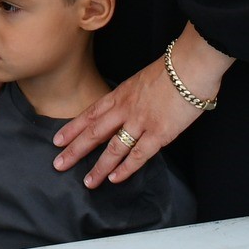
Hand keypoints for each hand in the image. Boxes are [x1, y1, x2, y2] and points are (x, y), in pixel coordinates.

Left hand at [51, 61, 204, 188]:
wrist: (190, 66)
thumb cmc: (171, 70)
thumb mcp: (141, 80)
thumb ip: (131, 97)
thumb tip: (127, 109)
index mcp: (120, 94)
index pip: (90, 114)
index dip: (73, 128)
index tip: (57, 140)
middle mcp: (125, 109)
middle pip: (94, 132)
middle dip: (75, 150)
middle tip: (58, 164)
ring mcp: (141, 122)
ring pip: (113, 148)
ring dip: (99, 167)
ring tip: (87, 182)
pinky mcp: (159, 133)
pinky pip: (138, 155)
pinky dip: (125, 169)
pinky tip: (114, 179)